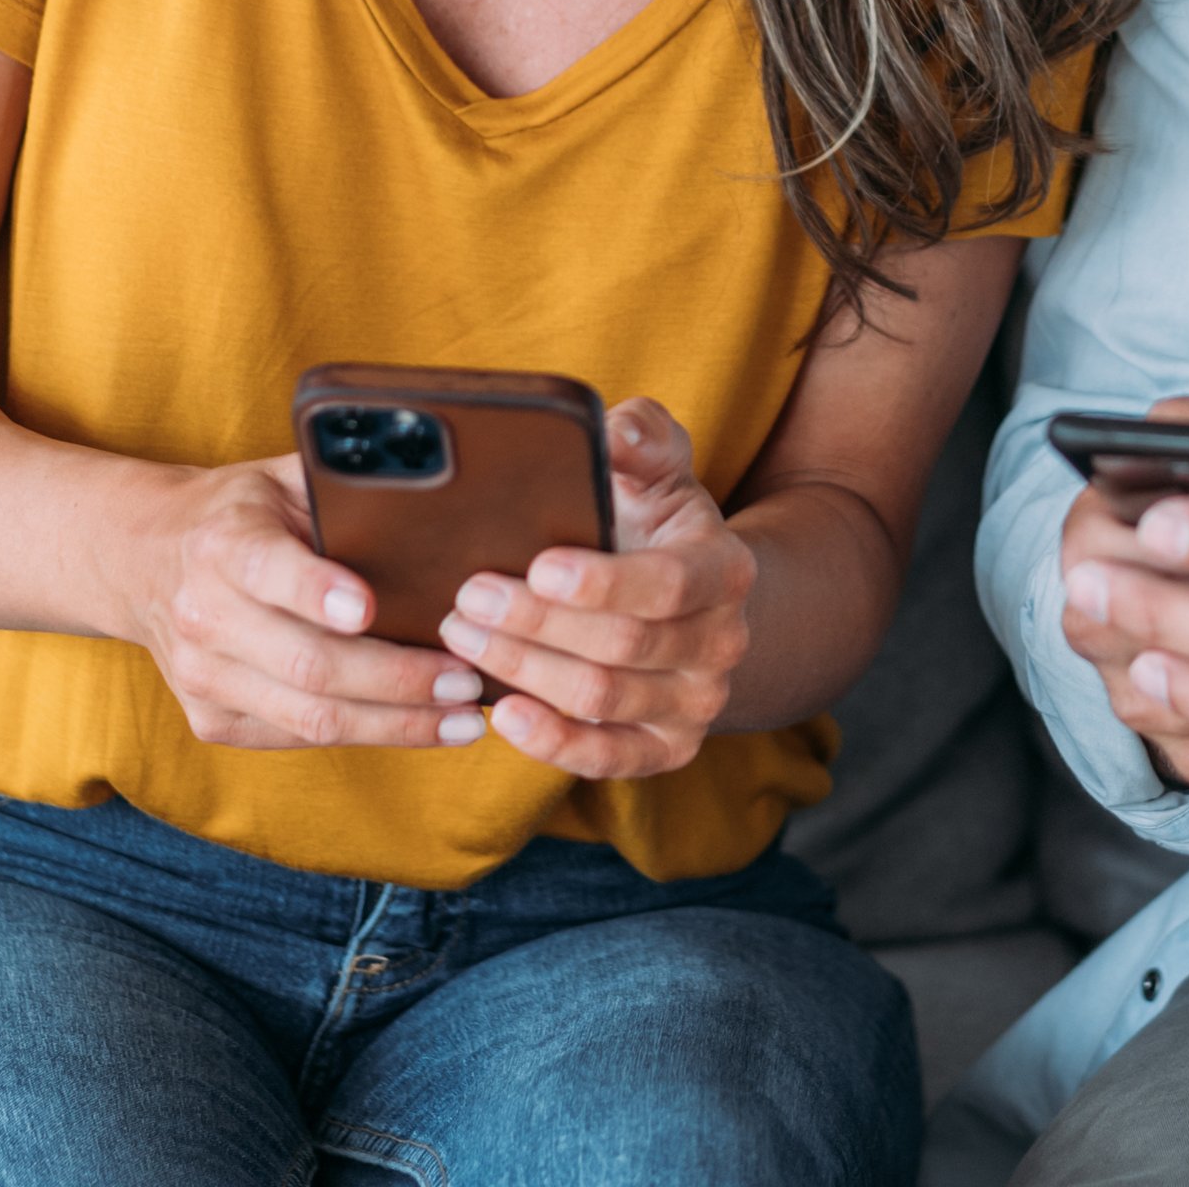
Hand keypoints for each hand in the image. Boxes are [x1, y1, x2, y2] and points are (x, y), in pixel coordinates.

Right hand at [124, 454, 489, 749]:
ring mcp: (203, 676)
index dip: (317, 592)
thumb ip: (340, 487)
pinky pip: (298, 738)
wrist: (142, 561)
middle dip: (398, 680)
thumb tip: (435, 485)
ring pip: (310, 717)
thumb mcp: (279, 480)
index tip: (369, 608)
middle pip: (309, 664)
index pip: (269, 570)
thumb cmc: (240, 514)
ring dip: (396, 724)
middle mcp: (204, 614)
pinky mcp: (210, 720)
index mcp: (223, 545)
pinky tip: (420, 725)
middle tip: (467, 680)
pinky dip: (368, 736)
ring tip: (463, 718)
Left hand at [437, 398, 755, 778]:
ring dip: (525, 671)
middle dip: (535, 623)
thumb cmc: (654, 527)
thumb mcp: (657, 471)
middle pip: (622, 645)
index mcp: (725, 569)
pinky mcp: (667, 748)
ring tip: (463, 638)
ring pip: (604, 699)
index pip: (669, 584)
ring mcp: (698, 702)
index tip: (534, 567)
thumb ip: (641, 438)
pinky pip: (609, 760)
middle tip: (467, 598)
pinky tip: (501, 713)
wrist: (692, 603)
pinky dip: (552, 742)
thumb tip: (619, 428)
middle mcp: (723, 643)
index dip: (601, 583)